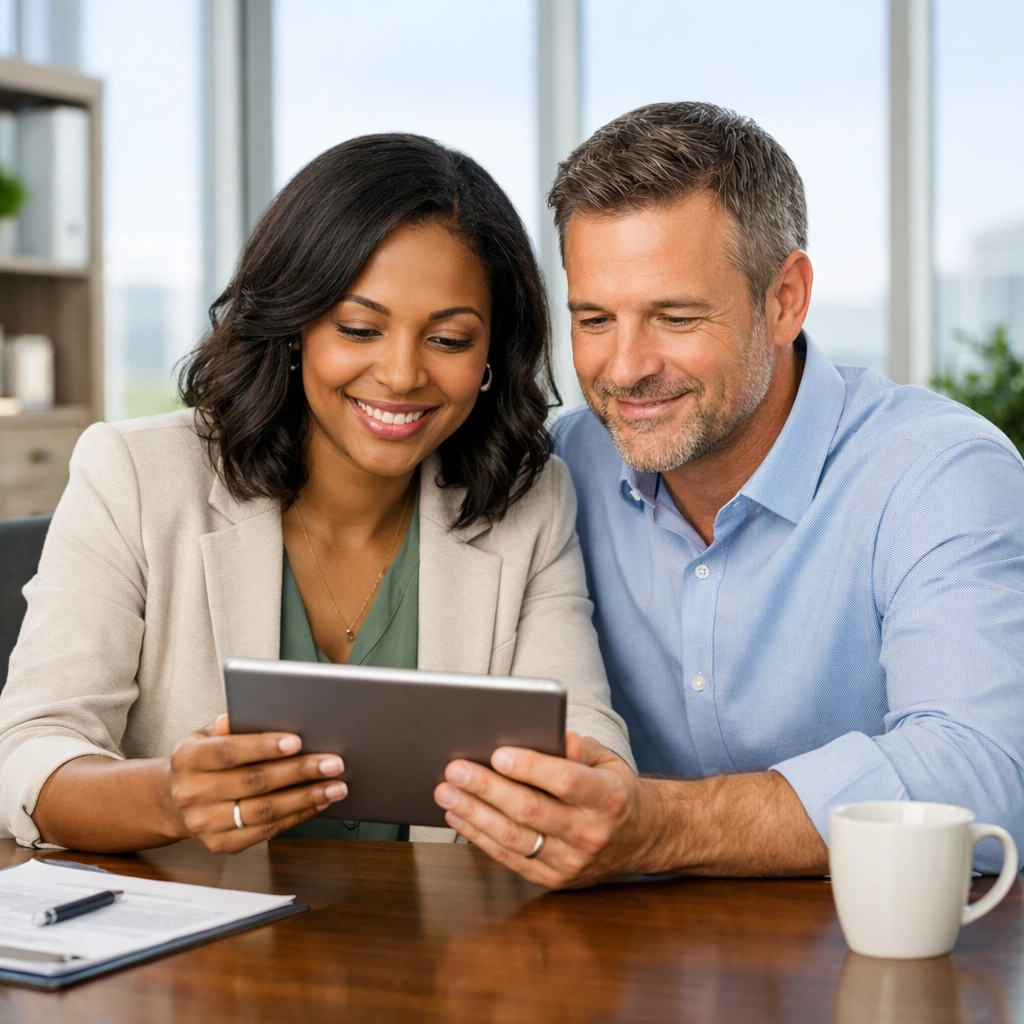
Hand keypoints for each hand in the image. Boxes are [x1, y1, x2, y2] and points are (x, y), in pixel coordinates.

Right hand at [168, 714, 347, 852]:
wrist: (172, 801)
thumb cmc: (201, 761)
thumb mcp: (204, 735)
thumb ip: (229, 724)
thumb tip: (255, 712)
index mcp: (188, 759)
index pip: (229, 752)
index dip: (264, 746)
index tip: (297, 741)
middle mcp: (192, 793)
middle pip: (254, 782)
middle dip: (299, 771)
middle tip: (333, 762)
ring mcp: (205, 823)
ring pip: (264, 811)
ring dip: (306, 798)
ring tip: (335, 786)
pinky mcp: (221, 844)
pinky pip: (266, 831)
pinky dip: (296, 816)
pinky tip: (317, 803)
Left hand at [434, 732, 661, 888]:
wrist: (639, 838)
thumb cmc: (614, 790)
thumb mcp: (607, 761)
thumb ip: (579, 748)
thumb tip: (556, 736)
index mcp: (609, 798)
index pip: (566, 781)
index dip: (531, 767)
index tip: (498, 753)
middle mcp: (590, 834)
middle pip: (530, 810)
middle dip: (487, 788)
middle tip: (455, 769)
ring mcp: (571, 862)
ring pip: (514, 838)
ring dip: (473, 814)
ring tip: (446, 792)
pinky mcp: (553, 879)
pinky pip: (509, 858)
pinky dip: (479, 837)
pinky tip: (459, 817)